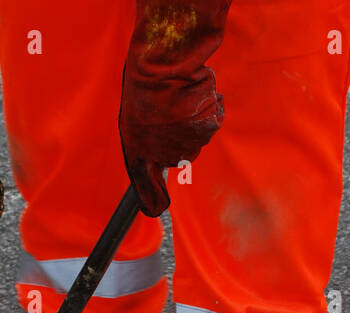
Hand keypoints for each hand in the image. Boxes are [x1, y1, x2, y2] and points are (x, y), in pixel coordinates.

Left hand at [119, 0, 232, 215]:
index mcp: (138, 151)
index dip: (152, 199)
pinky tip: (197, 93)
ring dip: (193, 121)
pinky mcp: (207, 131)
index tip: (156, 210)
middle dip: (177, 138)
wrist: (161, 66)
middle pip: (178, 155)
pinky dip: (210, 109)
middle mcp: (163, 155)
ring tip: (182, 98)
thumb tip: (167, 160)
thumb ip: (148, 139)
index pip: (145, 184)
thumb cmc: (144, 86)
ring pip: (196, 138)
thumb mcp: (136, 115)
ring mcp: (187, 145)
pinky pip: (213, 121)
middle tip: (170, 110)